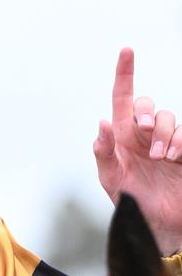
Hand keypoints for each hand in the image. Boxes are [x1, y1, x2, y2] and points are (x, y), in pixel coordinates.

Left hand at [93, 48, 181, 255]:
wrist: (158, 225)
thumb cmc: (130, 201)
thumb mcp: (110, 179)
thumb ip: (103, 152)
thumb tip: (102, 122)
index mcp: (122, 135)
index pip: (122, 97)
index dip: (124, 73)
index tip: (127, 50)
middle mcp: (145, 134)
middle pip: (149, 104)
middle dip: (148, 112)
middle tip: (144, 131)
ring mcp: (168, 142)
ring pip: (171, 118)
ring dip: (166, 134)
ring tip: (161, 157)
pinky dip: (181, 141)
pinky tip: (175, 157)